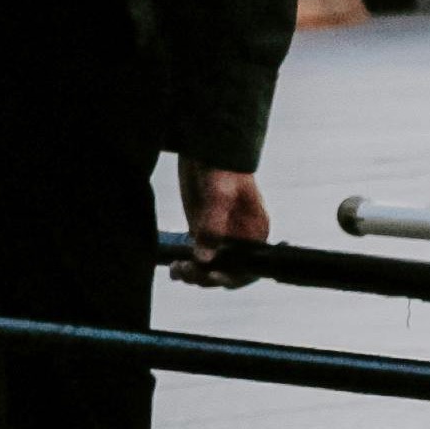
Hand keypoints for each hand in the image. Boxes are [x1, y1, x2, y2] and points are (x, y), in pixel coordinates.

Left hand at [174, 159, 266, 285]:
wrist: (207, 150)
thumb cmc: (223, 169)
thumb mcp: (219, 195)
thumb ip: (213, 226)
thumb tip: (205, 258)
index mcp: (254, 233)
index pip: (248, 267)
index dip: (230, 277)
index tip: (211, 276)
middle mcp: (239, 240)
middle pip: (226, 271)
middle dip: (207, 276)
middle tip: (186, 271)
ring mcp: (220, 237)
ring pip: (209, 266)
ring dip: (194, 273)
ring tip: (178, 270)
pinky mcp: (202, 231)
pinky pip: (197, 255)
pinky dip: (187, 264)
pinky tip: (175, 267)